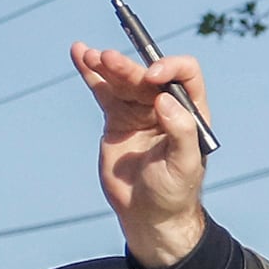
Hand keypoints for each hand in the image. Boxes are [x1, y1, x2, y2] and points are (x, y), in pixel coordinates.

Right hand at [71, 40, 209, 268]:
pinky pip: (103, 90)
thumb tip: (165, 100)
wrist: (148, 214)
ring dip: (106, 64)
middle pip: (146, 75)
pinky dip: (91, 73)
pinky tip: (79, 53)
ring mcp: (139, 110)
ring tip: (88, 54)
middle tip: (107, 59)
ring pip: (122, 79)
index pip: (185, 75)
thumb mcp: (183, 165)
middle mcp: (165, 105)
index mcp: (190, 111)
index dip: (170, 68)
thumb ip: (181, 132)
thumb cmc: (173, 192)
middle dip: (127, 67)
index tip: (151, 78)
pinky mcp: (117, 118)